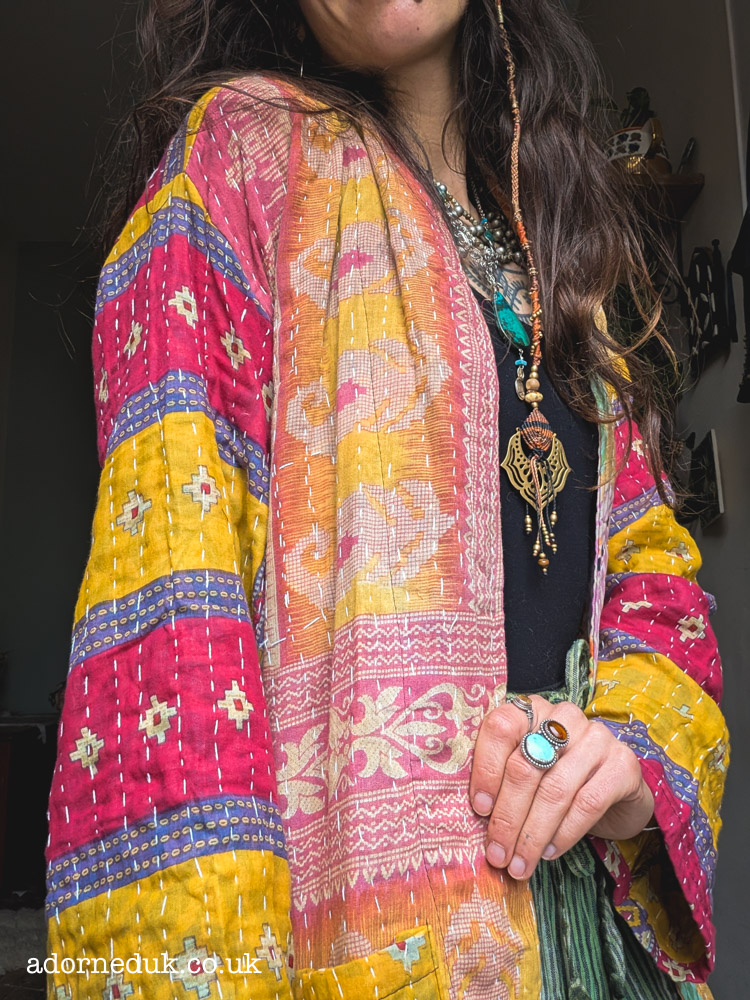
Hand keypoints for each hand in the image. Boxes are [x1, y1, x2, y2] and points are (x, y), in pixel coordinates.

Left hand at [469, 695, 655, 879]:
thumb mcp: (530, 771)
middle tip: (497, 853)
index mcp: (532, 710)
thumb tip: (477, 817)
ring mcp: (597, 737)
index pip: (501, 727)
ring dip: (533, 834)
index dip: (486, 769)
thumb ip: (503, 779)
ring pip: (555, 789)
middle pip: (526, 766)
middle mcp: (564, 716)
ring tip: (520, 863)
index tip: (479, 809)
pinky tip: (550, 852)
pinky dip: (565, 833)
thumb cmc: (559, 780)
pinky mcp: (623, 764)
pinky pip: (587, 803)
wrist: (618, 792)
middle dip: (508, 817)